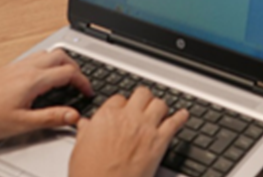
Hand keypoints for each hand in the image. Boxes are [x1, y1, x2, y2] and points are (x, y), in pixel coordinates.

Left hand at [0, 49, 92, 141]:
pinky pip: (36, 57)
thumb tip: (74, 115)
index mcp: (32, 80)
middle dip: (76, 67)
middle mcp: (26, 68)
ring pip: (48, 53)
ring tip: (66, 79)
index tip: (88, 92)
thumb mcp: (22, 123)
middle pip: (61, 54)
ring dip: (62, 62)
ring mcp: (17, 66)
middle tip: (80, 83)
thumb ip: (51, 118)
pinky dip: (48, 63)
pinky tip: (44, 79)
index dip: (83, 81)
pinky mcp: (9, 68)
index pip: (68, 72)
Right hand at [69, 87, 189, 176]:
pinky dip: (181, 117)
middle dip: (142, 99)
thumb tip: (85, 125)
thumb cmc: (90, 174)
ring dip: (159, 107)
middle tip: (143, 105)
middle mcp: (128, 118)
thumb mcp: (79, 149)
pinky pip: (175, 122)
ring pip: (159, 104)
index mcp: (106, 117)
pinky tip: (183, 115)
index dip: (122, 104)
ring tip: (159, 112)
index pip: (119, 98)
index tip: (124, 110)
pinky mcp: (160, 141)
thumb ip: (85, 132)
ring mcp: (146, 128)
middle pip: (142, 94)